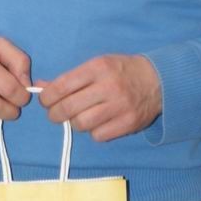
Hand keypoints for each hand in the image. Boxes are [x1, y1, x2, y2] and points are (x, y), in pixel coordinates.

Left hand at [39, 54, 161, 140]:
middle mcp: (109, 87)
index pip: (61, 86)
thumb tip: (41, 86)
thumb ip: (70, 77)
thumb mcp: (97, 65)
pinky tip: (98, 122)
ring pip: (81, 124)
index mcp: (98, 68)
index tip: (46, 100)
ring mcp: (120, 106)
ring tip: (79, 117)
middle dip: (55, 114)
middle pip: (68, 108)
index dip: (47, 97)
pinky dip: (93, 132)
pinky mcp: (128, 123)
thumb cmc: (122, 71)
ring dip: (74, 123)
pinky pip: (98, 135)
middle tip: (56, 114)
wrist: (159, 80)